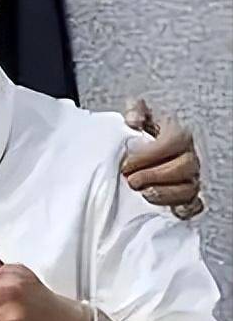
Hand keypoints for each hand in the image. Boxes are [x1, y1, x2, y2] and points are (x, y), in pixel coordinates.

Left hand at [122, 98, 202, 217]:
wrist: (142, 148)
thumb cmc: (142, 133)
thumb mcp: (137, 116)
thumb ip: (135, 111)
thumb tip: (134, 120)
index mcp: (179, 133)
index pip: (173, 142)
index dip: (150, 155)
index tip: (127, 163)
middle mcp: (189, 156)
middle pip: (184, 167)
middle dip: (155, 176)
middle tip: (131, 180)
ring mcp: (190, 178)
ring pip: (189, 189)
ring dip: (164, 194)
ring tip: (143, 193)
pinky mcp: (187, 197)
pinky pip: (194, 206)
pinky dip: (184, 209)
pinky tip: (170, 209)